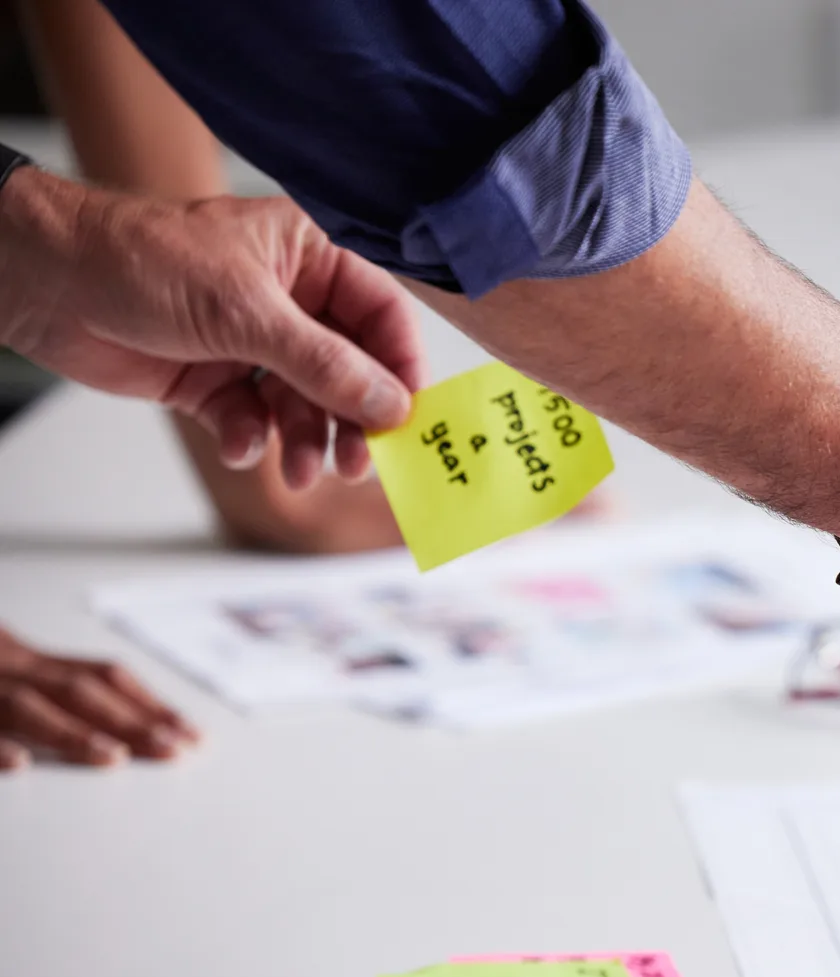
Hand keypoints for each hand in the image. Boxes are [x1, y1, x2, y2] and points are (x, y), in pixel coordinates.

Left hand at [0, 165, 422, 488]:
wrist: (47, 281)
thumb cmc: (142, 261)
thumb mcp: (248, 312)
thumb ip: (326, 365)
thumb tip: (390, 406)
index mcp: (307, 257)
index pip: (380, 315)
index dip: (398, 367)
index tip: (406, 417)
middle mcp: (286, 299)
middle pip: (347, 370)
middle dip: (350, 419)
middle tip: (358, 462)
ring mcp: (249, 341)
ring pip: (303, 404)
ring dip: (305, 440)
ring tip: (299, 470)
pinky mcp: (212, 378)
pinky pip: (254, 419)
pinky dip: (252, 438)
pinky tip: (240, 445)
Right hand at [0, 625, 197, 769]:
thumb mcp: (13, 666)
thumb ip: (56, 685)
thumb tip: (134, 721)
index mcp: (31, 660)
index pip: (102, 677)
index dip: (147, 703)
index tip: (189, 733)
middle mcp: (10, 668)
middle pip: (76, 690)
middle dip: (127, 720)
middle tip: (172, 750)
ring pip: (25, 705)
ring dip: (71, 732)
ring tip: (114, 757)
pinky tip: (20, 763)